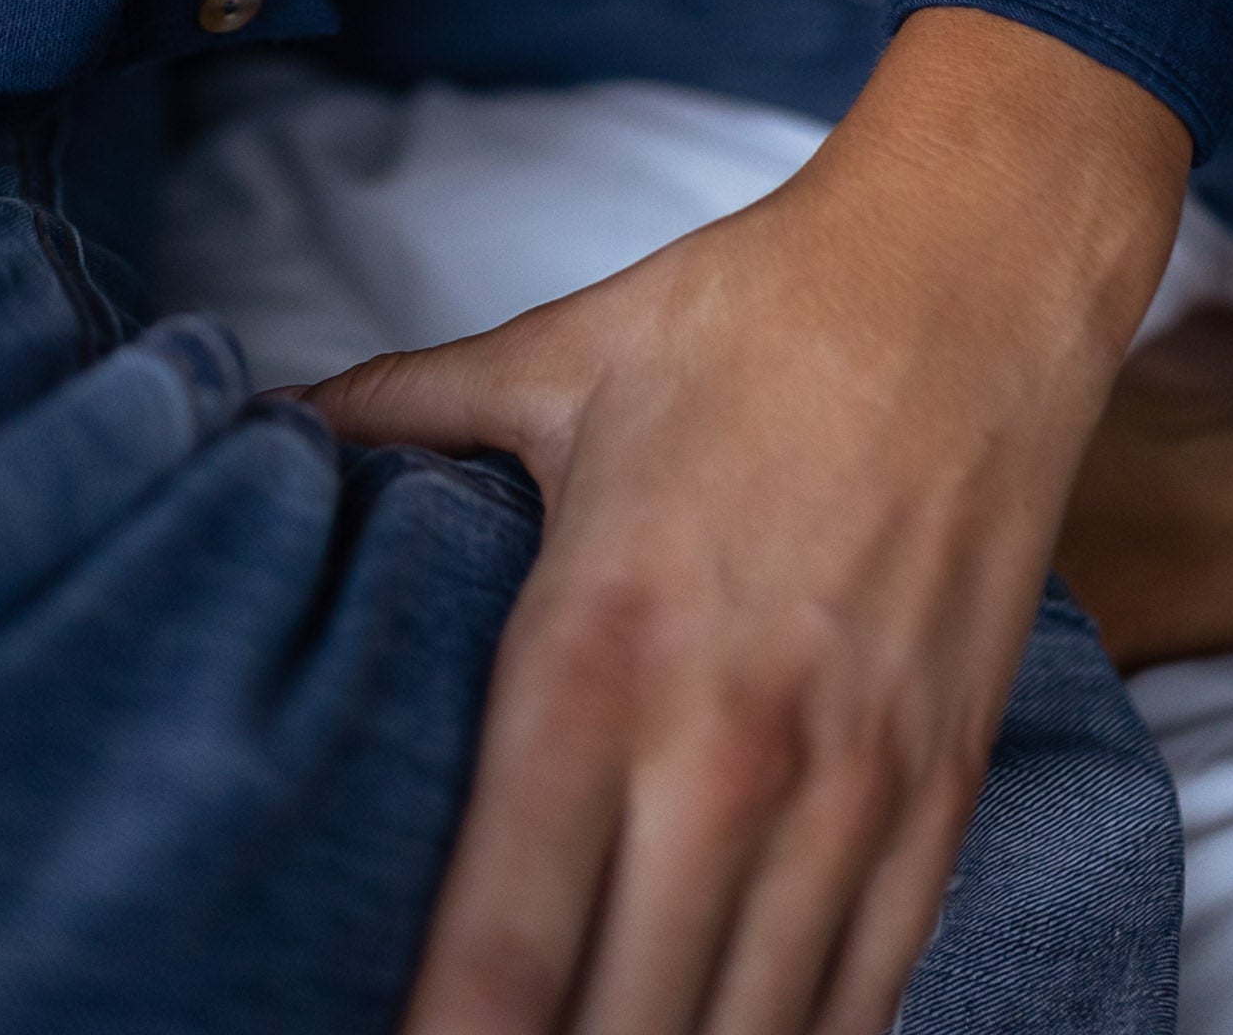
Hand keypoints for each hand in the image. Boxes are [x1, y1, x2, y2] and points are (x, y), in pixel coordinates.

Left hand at [301, 12, 1188, 1034]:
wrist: (972, 274)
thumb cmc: (755, 316)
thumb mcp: (556, 358)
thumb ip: (399, 412)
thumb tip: (260, 417)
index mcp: (595, 648)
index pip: (498, 946)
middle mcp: (722, 749)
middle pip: (619, 1033)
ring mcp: (848, 787)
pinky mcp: (941, 793)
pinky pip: (866, 1000)